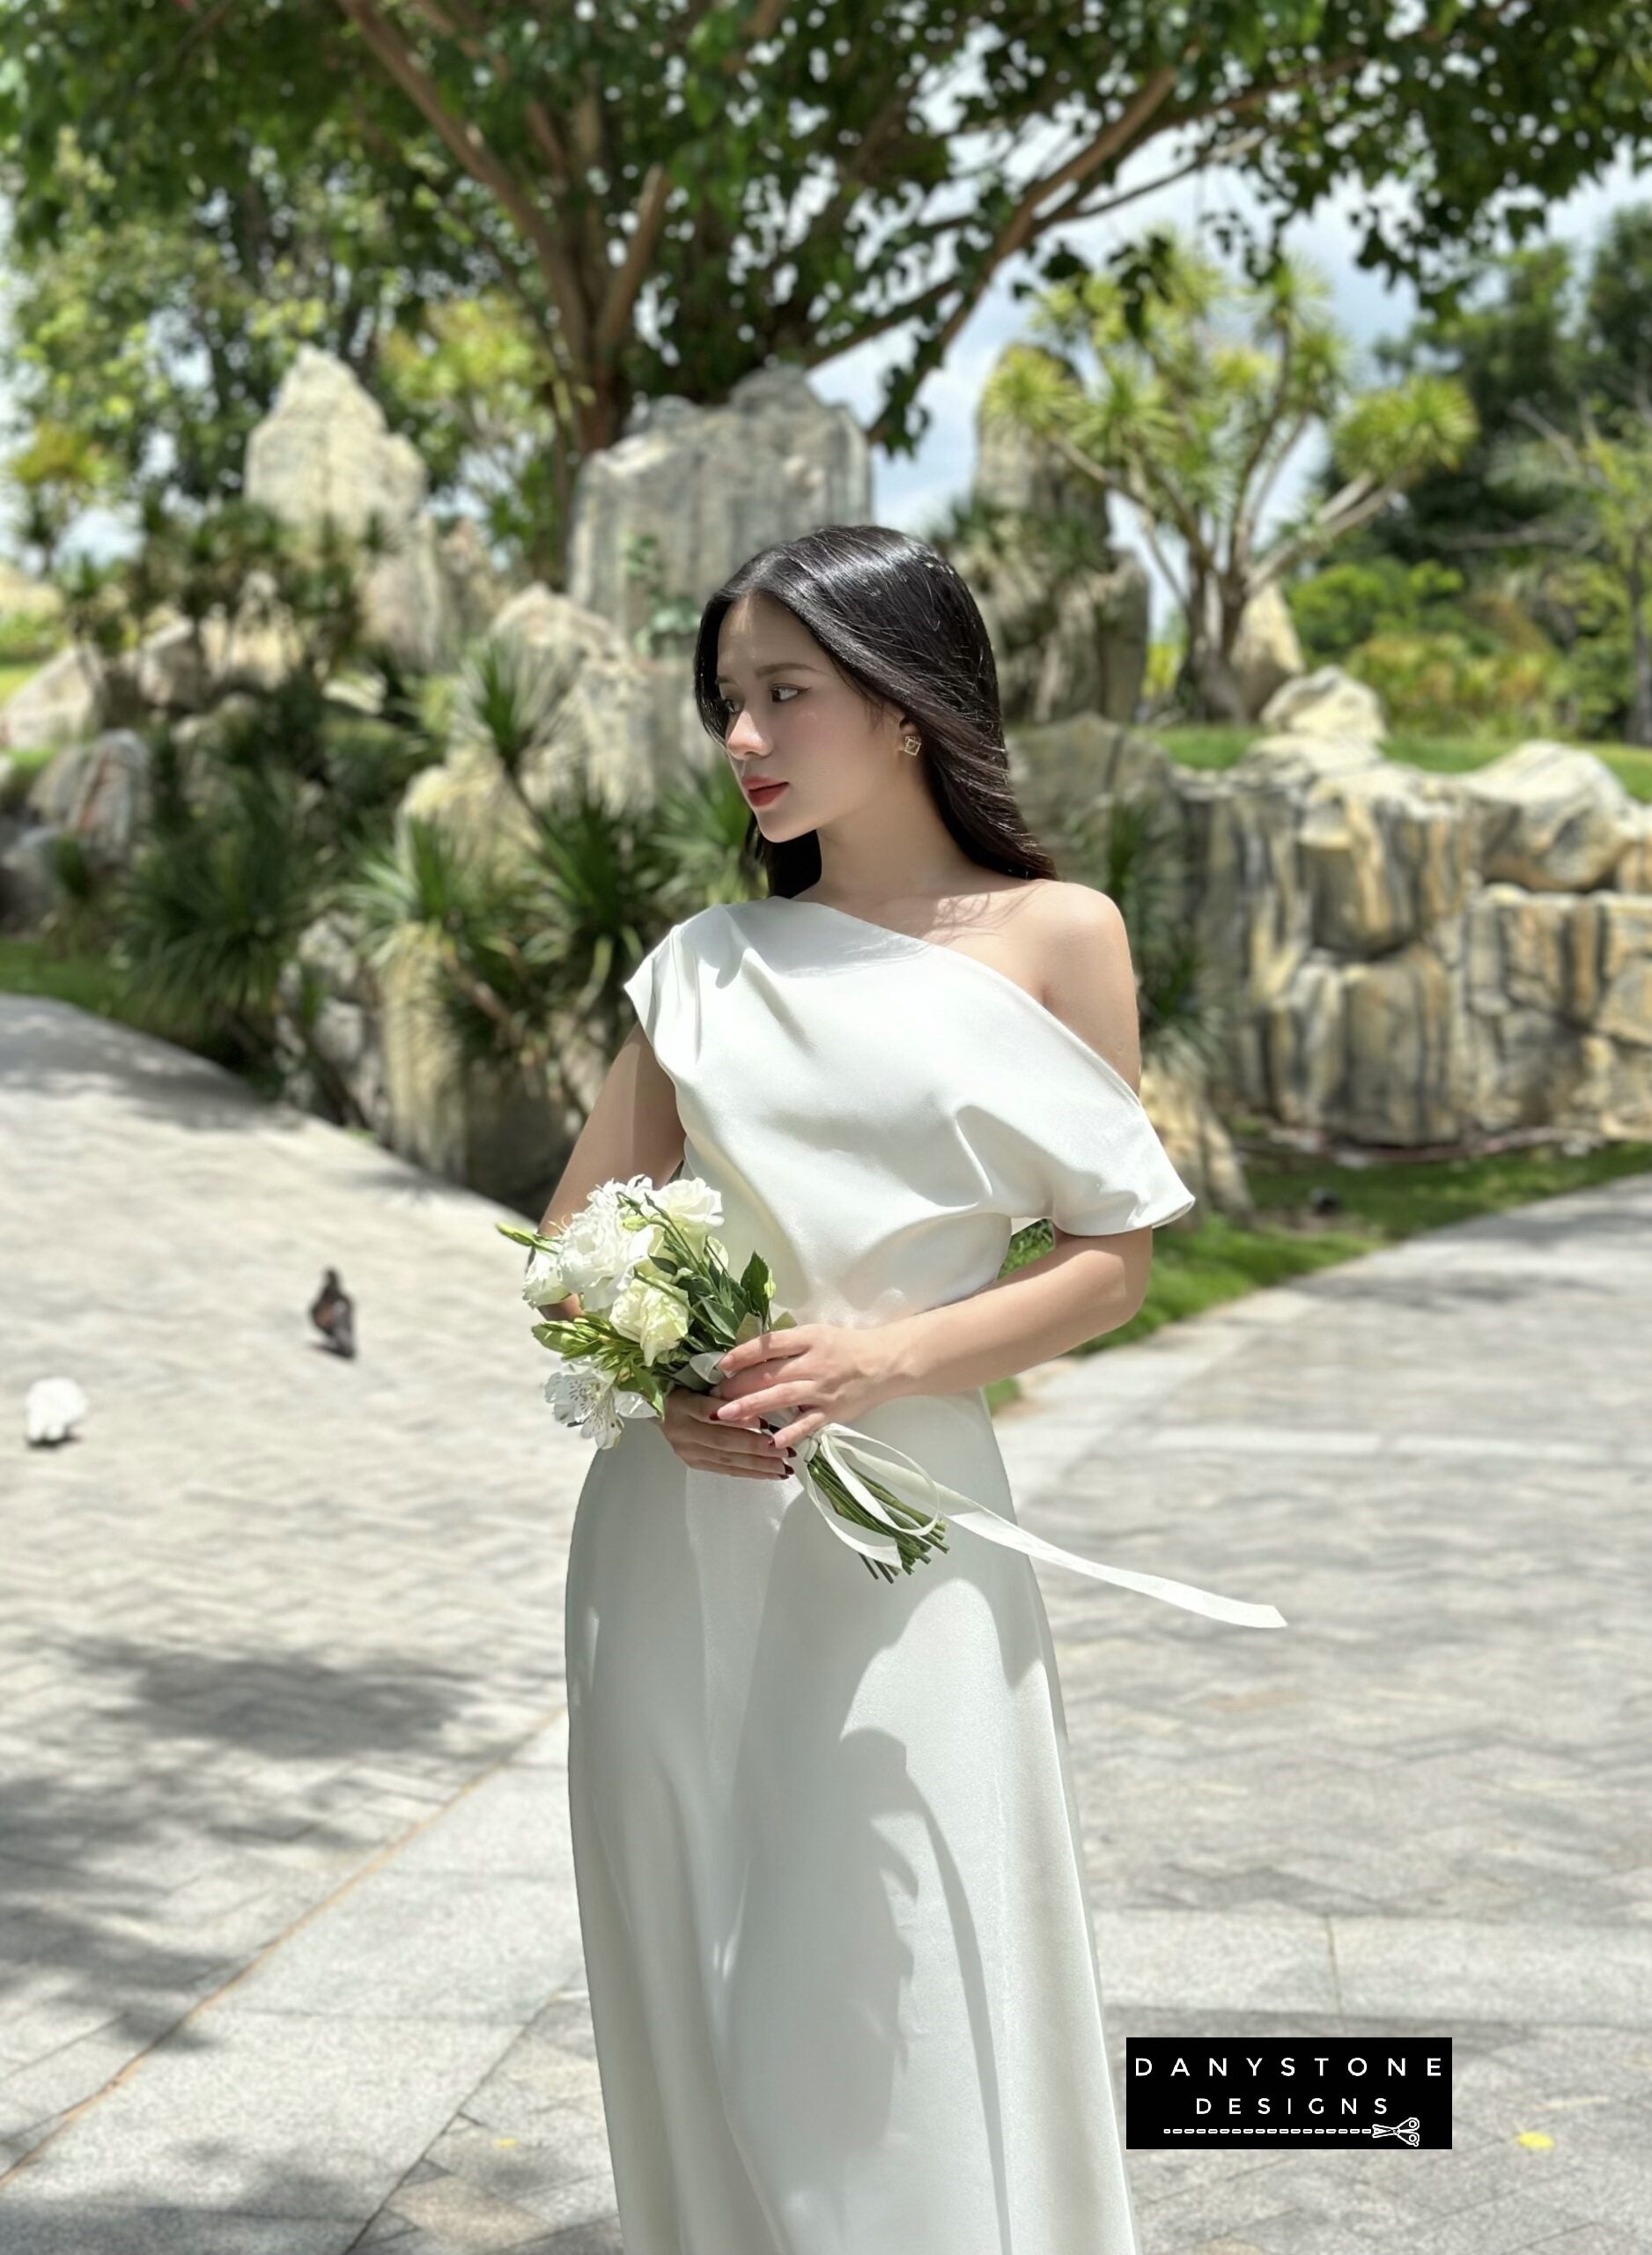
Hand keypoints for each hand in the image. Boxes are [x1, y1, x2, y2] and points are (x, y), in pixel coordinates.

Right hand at [660, 1384, 792, 1479]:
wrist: (665, 1408)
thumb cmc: (691, 1386)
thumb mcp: (702, 1380)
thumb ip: (725, 1388)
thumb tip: (763, 1391)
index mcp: (681, 1403)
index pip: (709, 1411)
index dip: (736, 1419)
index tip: (765, 1424)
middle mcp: (680, 1429)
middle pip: (720, 1440)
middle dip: (755, 1447)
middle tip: (784, 1451)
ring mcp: (686, 1450)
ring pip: (725, 1459)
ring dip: (758, 1465)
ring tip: (784, 1467)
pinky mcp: (694, 1463)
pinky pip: (725, 1470)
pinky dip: (750, 1472)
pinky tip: (771, 1474)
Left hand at [708, 1322, 903, 1453]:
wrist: (885, 1363)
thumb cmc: (846, 1346)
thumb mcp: (816, 1334)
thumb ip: (787, 1344)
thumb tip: (749, 1355)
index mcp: (808, 1339)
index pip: (769, 1344)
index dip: (742, 1354)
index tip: (720, 1365)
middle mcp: (813, 1362)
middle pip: (769, 1373)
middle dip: (737, 1385)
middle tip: (712, 1396)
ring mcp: (822, 1389)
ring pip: (780, 1397)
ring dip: (750, 1407)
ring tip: (724, 1415)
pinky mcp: (831, 1411)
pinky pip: (806, 1424)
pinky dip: (788, 1433)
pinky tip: (769, 1442)